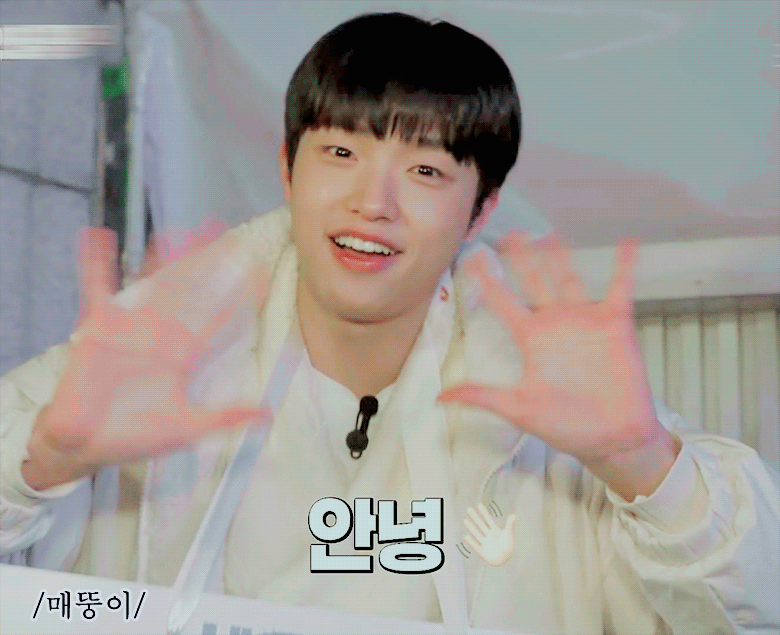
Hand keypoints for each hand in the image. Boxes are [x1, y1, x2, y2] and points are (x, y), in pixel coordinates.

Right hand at [23, 221, 269, 490]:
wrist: (86, 445)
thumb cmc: (135, 436)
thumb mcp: (187, 427)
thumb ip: (226, 417)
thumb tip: (268, 416)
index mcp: (184, 355)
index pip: (220, 321)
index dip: (242, 298)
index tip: (262, 274)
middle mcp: (162, 335)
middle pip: (191, 292)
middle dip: (207, 263)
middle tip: (226, 233)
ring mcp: (131, 330)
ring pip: (152, 285)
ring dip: (163, 258)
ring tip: (178, 232)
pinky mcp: (98, 331)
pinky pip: (96, 291)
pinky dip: (95, 265)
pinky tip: (97, 237)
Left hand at [439, 231, 677, 499]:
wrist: (612, 437)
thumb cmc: (567, 424)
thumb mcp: (518, 408)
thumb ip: (481, 396)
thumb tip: (439, 397)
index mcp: (531, 339)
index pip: (503, 302)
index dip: (487, 281)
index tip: (471, 258)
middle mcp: (554, 324)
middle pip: (533, 281)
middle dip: (521, 258)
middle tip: (508, 233)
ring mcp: (584, 321)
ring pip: (569, 278)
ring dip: (560, 256)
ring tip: (549, 233)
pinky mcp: (615, 324)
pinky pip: (620, 289)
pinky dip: (624, 267)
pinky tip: (627, 243)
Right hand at [463, 504, 515, 566]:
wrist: (506, 559)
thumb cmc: (508, 546)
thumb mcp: (509, 534)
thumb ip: (510, 525)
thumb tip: (513, 515)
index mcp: (495, 530)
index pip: (488, 520)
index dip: (484, 513)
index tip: (479, 505)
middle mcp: (488, 535)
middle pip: (480, 525)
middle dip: (475, 517)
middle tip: (469, 509)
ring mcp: (485, 543)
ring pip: (477, 534)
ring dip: (471, 527)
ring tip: (465, 520)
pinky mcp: (483, 552)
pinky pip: (476, 546)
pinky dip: (472, 542)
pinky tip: (466, 536)